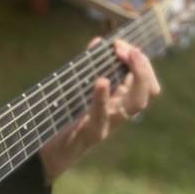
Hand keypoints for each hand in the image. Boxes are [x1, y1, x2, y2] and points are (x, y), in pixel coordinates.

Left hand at [39, 38, 160, 182]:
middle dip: (143, 67)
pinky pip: (101, 116)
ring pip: (135, 104)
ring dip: (137, 78)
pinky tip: (101, 81)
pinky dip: (102, 98)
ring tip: (127, 55)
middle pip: (145, 92)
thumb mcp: (78, 89)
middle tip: (129, 49)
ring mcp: (109, 125)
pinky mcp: (92, 135)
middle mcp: (119, 114)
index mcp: (118, 102)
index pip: (143, 80)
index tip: (120, 44)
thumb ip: (89, 67)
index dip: (139, 61)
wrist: (49, 151)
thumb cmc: (65, 118)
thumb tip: (98, 41)